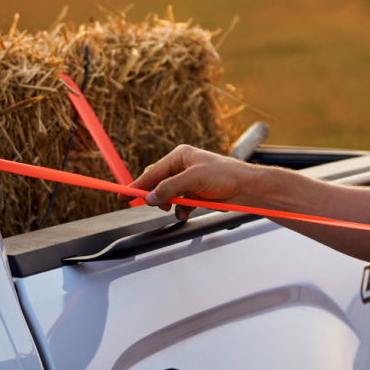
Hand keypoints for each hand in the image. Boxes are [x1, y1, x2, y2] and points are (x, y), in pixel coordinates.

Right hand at [132, 145, 257, 221]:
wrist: (246, 188)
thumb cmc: (225, 175)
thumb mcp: (193, 179)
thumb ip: (169, 188)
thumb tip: (149, 197)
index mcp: (180, 156)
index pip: (153, 171)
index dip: (137, 184)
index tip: (123, 195)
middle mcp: (183, 167)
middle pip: (158, 183)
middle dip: (155, 196)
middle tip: (151, 205)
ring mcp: (189, 182)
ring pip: (168, 196)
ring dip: (170, 205)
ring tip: (175, 208)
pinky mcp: (195, 195)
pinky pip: (179, 205)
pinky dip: (180, 211)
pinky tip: (186, 213)